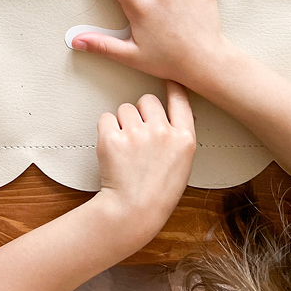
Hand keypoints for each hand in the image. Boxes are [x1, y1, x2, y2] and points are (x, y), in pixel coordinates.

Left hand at [94, 81, 195, 247]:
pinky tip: (113, 149)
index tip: (169, 80)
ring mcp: (136, 134)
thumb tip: (173, 115)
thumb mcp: (182, 163)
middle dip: (141, 111)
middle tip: (138, 134)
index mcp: (184, 139)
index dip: (173, 87)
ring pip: (125, 108)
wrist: (133, 210)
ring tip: (126, 148)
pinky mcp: (112, 138)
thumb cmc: (158, 191)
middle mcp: (162, 132)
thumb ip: (178, 136)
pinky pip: (106, 118)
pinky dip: (106, 130)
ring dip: (123, 122)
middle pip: (147, 99)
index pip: (180, 99)